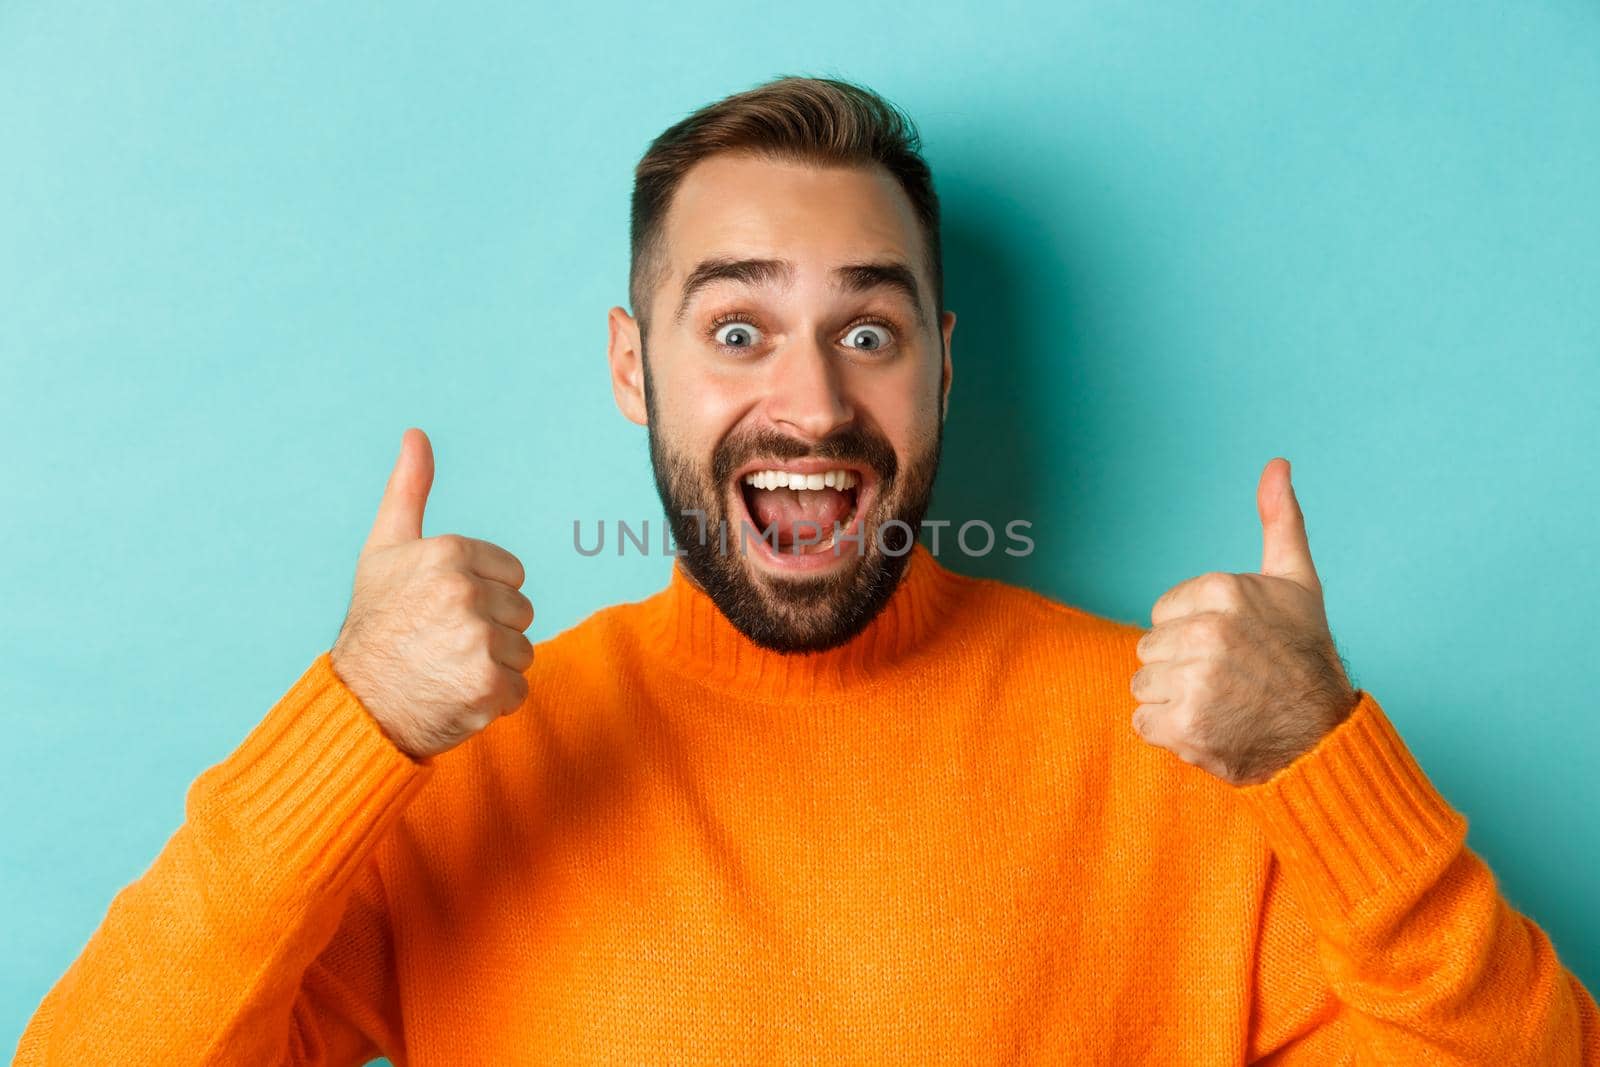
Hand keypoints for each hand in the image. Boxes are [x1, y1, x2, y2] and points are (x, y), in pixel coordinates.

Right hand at [330, 428, 535, 759]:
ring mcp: (478, 641)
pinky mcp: (489, 687)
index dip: (482, 595)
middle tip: (442, 643)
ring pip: (523, 650)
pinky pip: (518, 689)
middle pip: (521, 612)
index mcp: (449, 553)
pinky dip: (491, 700)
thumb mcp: (385, 549)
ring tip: (447, 669)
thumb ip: (408, 491)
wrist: (356, 705)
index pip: (512, 574)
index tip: (442, 610)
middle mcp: (466, 592)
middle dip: (489, 630)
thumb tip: (417, 434)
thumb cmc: (375, 624)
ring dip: (492, 666)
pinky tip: (454, 696)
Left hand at [1130, 457, 1357, 784]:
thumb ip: (1280, 520)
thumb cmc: (1304, 655)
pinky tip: (1209, 729)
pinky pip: (1143, 723)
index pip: (1162, 613)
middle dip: (1180, 666)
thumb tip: (1277, 463)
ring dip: (1173, 701)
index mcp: (1222, 590)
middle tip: (1228, 679)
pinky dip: (1170, 734)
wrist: (1324, 735)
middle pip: (1149, 649)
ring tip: (1220, 704)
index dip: (1191, 632)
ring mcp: (1195, 681)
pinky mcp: (1185, 727)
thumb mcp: (1297, 581)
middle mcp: (1207, 631)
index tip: (1233, 646)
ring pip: (1143, 685)